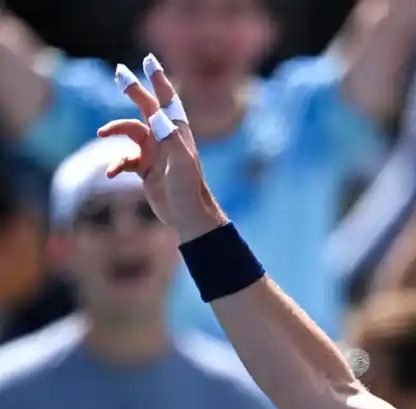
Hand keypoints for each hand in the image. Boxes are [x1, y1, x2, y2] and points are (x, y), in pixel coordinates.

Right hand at [97, 56, 227, 242]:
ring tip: (101, 133)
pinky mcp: (146, 170)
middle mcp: (166, 139)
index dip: (158, 80)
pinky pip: (124, 159)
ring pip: (129, 132)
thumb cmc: (189, 189)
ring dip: (115, 130)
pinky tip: (112, 173)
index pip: (167, 100)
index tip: (149, 60)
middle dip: (132, 90)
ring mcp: (155, 153)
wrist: (189, 217)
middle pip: (146, 108)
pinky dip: (115, 163)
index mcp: (177, 133)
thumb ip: (169, 137)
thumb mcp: (181, 162)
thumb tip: (155, 114)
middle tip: (119, 72)